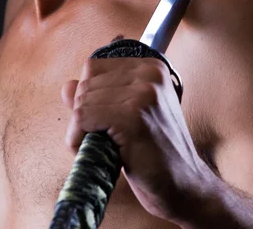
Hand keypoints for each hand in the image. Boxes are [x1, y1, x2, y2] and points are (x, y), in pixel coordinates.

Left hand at [61, 57, 209, 222]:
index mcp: (151, 67)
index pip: (94, 67)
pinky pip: (83, 118)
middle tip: (97, 140)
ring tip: (99, 147)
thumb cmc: (156, 152)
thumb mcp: (131, 115)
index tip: (99, 119)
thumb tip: (67, 86)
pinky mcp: (133, 118)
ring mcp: (143, 94)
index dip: (88, 95)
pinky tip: (95, 152)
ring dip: (80, 130)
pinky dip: (78, 138)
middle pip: (86, 84)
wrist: (185, 186)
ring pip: (82, 102)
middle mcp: (149, 74)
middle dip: (82, 114)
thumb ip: (100, 96)